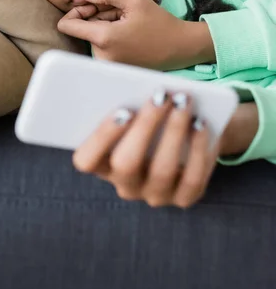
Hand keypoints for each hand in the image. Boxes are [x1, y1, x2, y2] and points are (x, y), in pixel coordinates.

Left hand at [58, 0, 214, 69]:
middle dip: (96, 17)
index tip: (93, 5)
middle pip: (81, 29)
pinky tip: (129, 35)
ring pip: (92, 37)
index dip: (76, 10)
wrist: (180, 47)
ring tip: (128, 23)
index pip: (66, 25)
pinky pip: (101, 47)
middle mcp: (101, 56)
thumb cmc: (160, 22)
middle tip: (120, 13)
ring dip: (105, 26)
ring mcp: (106, 65)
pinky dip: (110, 37)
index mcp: (103, 39)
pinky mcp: (113, 68)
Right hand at [73, 91, 220, 208]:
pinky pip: (192, 179)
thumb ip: (128, 104)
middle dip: (145, 126)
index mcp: (102, 164)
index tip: (123, 109)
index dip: (102, 137)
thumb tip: (138, 90)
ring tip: (184, 101)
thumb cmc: (149, 118)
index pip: (87, 160)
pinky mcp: (184, 198)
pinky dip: (198, 149)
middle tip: (161, 95)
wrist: (184, 140)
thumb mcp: (134, 112)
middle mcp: (124, 185)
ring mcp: (154, 195)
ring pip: (162, 170)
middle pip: (126, 164)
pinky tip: (201, 123)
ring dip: (174, 131)